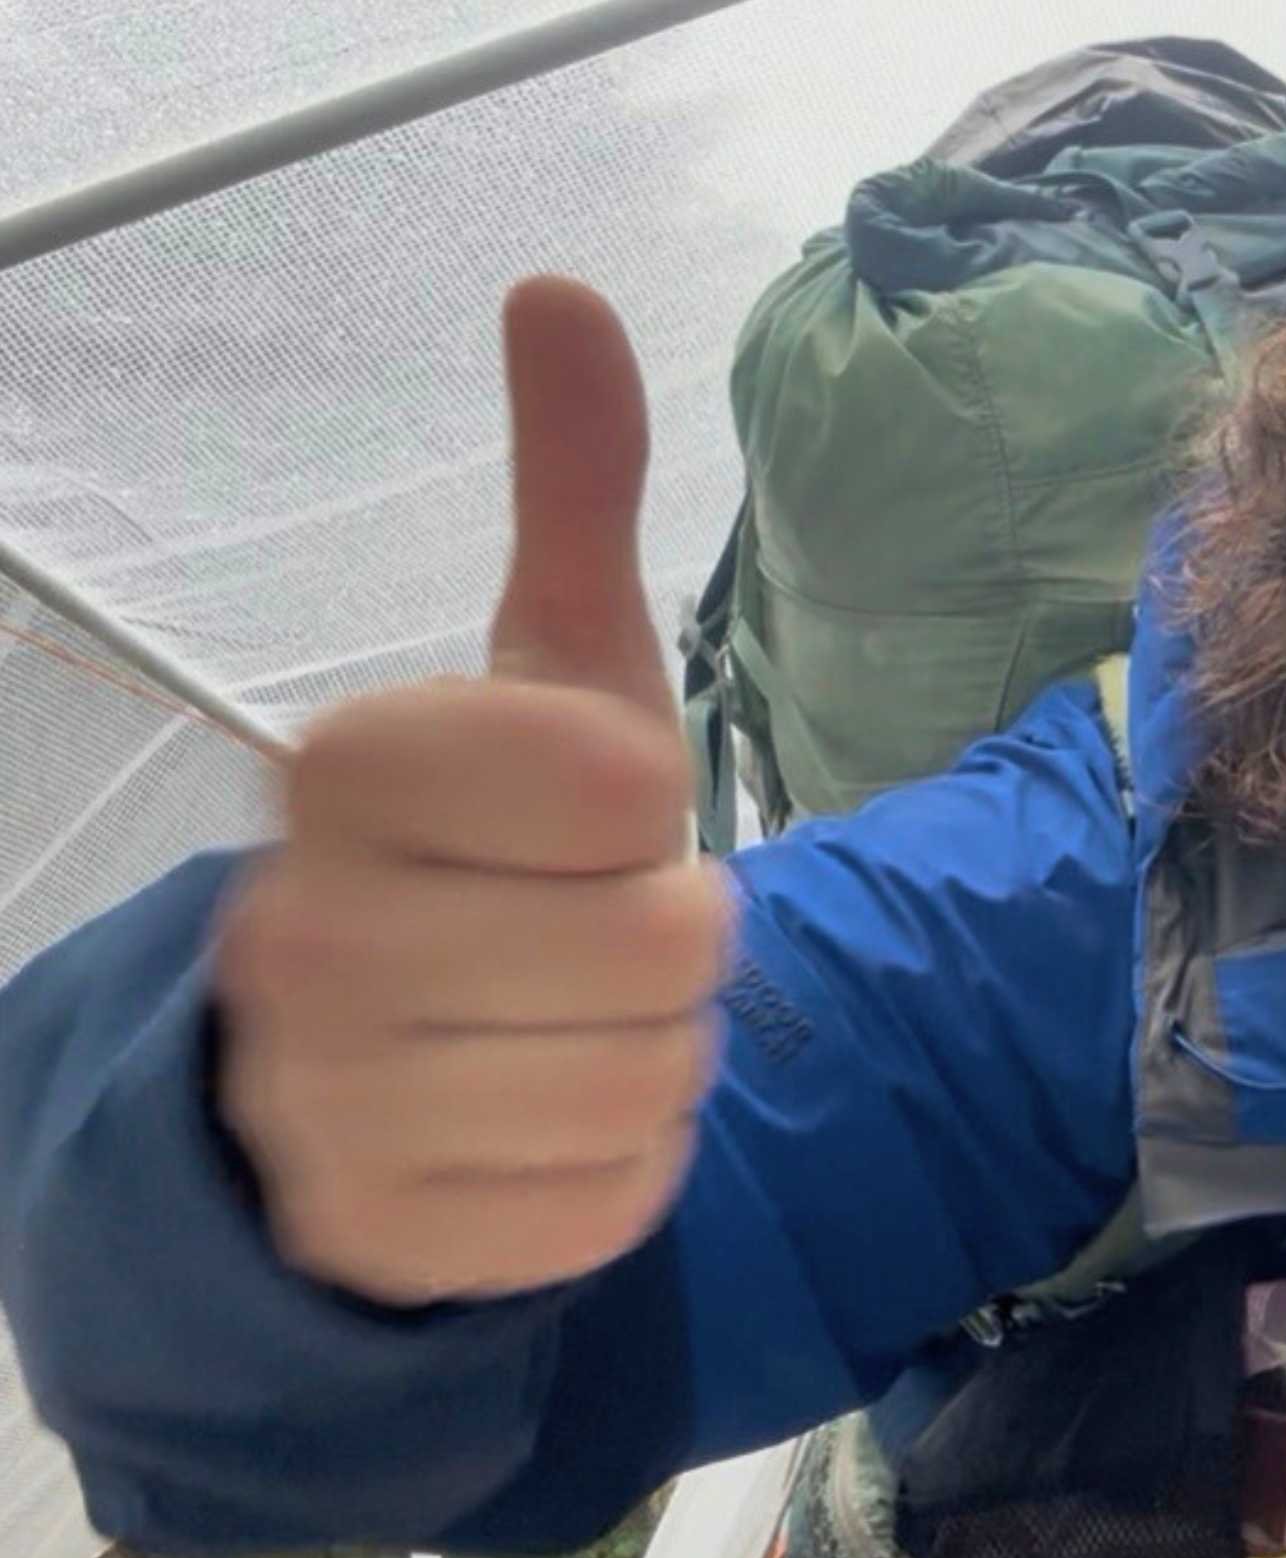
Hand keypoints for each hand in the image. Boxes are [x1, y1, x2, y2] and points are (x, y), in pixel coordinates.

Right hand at [212, 278, 731, 1305]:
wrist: (379, 1055)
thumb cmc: (503, 845)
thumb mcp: (552, 672)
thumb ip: (568, 496)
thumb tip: (561, 292)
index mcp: (350, 772)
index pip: (607, 776)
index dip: (647, 799)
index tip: (605, 809)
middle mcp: (307, 934)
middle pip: (662, 948)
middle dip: (674, 939)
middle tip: (598, 928)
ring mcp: (327, 1102)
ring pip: (647, 1082)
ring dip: (658, 1054)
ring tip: (575, 1020)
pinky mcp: (380, 1234)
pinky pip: (608, 1205)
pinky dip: (619, 1167)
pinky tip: (548, 1118)